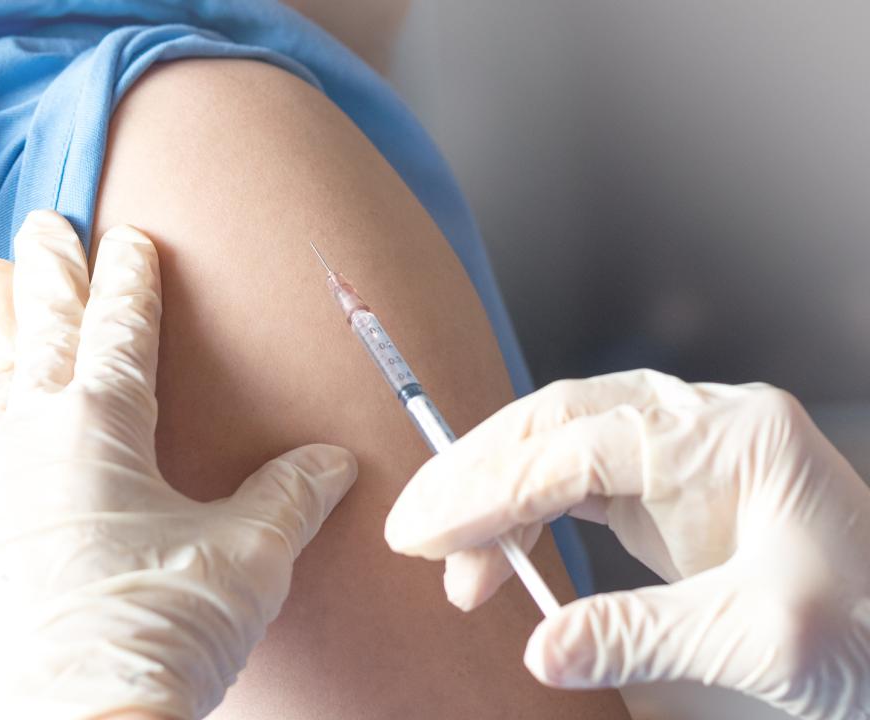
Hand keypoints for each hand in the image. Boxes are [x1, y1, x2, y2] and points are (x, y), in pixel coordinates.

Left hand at [0, 210, 356, 719]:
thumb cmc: (156, 635)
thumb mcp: (245, 561)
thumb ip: (287, 497)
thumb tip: (330, 460)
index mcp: (100, 426)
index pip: (121, 329)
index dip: (131, 279)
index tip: (129, 236)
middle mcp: (25, 441)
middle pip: (41, 333)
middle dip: (49, 273)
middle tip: (44, 224)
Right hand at [384, 369, 869, 719]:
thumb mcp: (757, 640)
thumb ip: (637, 635)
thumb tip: (540, 648)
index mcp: (731, 437)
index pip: (581, 448)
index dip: (495, 492)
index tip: (432, 535)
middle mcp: (703, 427)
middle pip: (559, 424)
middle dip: (478, 476)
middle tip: (416, 533)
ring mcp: (688, 455)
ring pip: (562, 445)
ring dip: (498, 495)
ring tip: (453, 563)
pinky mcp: (677, 492)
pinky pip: (582, 482)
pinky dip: (531, 512)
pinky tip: (502, 549)